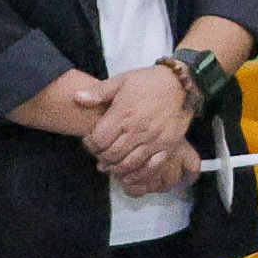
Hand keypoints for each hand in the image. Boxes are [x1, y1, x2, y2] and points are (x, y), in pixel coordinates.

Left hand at [85, 65, 193, 186]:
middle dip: (101, 157)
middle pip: (111, 155)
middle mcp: (137, 130)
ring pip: (128, 164)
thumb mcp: (121, 80)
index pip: (99, 139)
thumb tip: (76, 97)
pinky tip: (128, 176)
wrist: (181, 84)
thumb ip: (98, 92)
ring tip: (110, 166)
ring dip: (115, 169)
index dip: (90, 144)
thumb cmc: (149, 82)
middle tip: (99, 154)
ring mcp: (152, 140)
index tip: (90, 141)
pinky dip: (137, 176)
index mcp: (123, 114)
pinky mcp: (166, 147)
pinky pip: (150, 168)